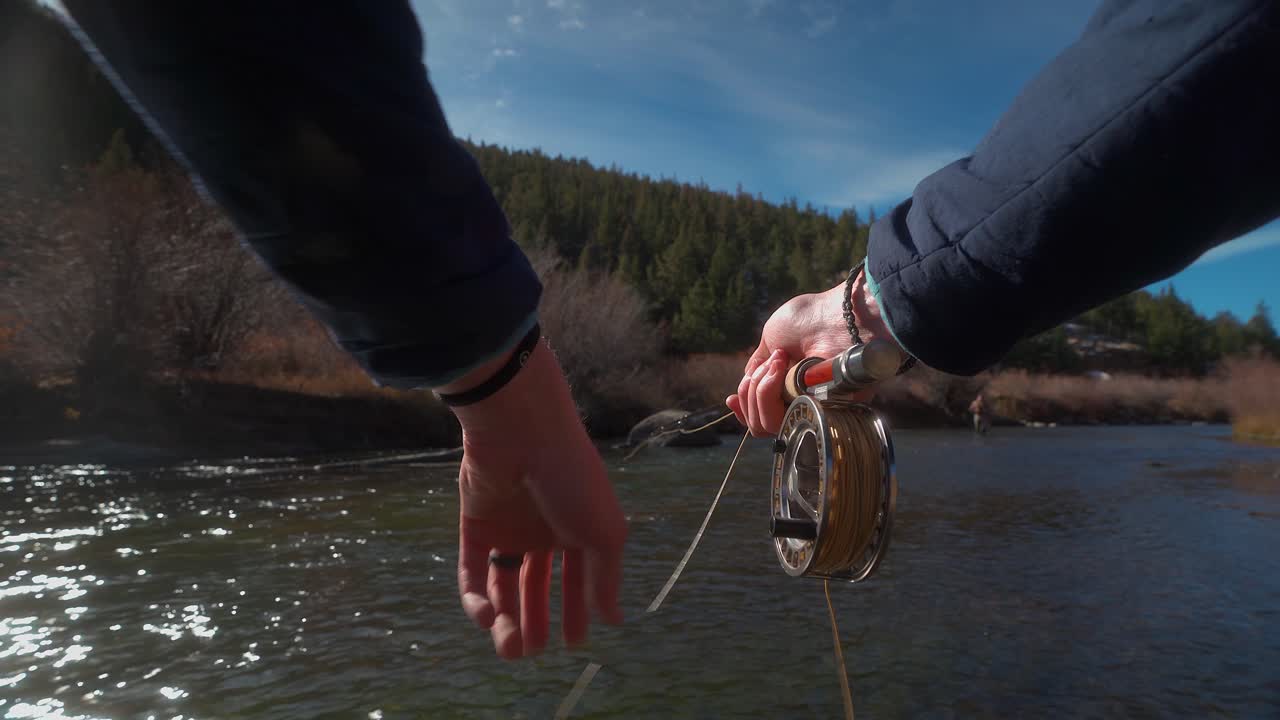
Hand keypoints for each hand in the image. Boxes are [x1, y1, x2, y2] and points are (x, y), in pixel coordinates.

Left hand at [438, 339, 626, 658]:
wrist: (523, 431)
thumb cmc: (572, 478)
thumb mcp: (604, 533)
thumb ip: (606, 577)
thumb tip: (615, 618)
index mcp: (577, 526)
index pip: (576, 577)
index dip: (576, 609)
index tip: (574, 643)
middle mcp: (542, 527)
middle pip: (535, 584)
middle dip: (535, 620)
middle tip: (533, 652)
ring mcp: (507, 525)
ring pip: (502, 582)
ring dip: (505, 618)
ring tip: (511, 648)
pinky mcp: (475, 522)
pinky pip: (472, 567)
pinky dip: (476, 597)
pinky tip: (487, 618)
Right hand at [726, 270, 900, 436]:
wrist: (833, 317)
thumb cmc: (807, 320)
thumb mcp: (771, 338)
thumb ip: (757, 366)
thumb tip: (747, 383)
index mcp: (787, 387)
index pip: (759, 415)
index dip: (743, 409)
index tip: (731, 398)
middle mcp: (798, 402)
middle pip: (757, 423)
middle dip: (750, 392)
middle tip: (769, 364)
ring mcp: (809, 409)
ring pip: (765, 425)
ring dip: (759, 391)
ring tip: (777, 365)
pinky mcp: (823, 415)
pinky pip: (782, 423)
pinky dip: (770, 395)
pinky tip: (779, 371)